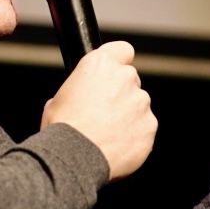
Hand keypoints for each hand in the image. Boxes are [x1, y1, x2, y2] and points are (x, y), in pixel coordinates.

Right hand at [41, 41, 156, 179]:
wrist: (74, 158)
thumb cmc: (61, 129)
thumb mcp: (59, 98)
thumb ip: (81, 89)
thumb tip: (85, 96)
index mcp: (100, 64)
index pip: (122, 50)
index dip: (119, 62)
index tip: (114, 74)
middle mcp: (125, 77)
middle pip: (130, 80)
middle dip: (121, 94)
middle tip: (104, 114)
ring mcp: (140, 101)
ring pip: (139, 105)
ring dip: (129, 115)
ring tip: (107, 134)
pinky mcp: (150, 124)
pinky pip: (145, 127)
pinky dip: (135, 135)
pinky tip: (117, 146)